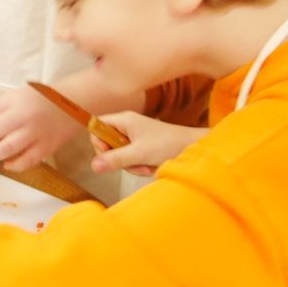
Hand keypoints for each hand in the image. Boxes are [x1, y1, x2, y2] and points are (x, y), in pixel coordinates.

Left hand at [0, 84, 81, 170]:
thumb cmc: (40, 99)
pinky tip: (7, 164)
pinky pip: (26, 161)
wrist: (72, 102)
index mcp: (12, 101)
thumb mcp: (16, 96)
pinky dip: (13, 165)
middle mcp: (22, 116)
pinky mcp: (47, 146)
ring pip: (6, 149)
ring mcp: (35, 132)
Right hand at [90, 112, 205, 175]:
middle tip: (133, 163)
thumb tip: (93, 166)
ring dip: (130, 164)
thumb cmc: (168, 145)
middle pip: (107, 143)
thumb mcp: (139, 154)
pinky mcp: (141, 146)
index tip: (111, 154)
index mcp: (124, 120)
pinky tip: (150, 166)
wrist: (194, 148)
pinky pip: (130, 158)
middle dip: (118, 158)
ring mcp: (134, 136)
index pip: (97, 126)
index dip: (99, 142)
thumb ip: (115, 159)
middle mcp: (126, 126)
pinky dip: (138, 165)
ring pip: (119, 154)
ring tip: (146, 166)